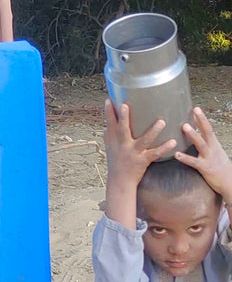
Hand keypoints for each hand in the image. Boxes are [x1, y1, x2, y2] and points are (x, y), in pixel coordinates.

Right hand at [103, 100, 175, 227]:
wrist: (120, 181)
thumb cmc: (115, 161)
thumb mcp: (110, 146)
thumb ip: (111, 133)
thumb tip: (109, 119)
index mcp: (113, 140)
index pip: (109, 124)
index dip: (108, 112)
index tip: (108, 100)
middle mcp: (122, 145)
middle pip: (122, 129)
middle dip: (123, 117)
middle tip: (125, 105)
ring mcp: (133, 152)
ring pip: (143, 140)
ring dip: (153, 131)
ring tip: (162, 121)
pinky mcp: (143, 160)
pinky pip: (155, 153)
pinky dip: (164, 147)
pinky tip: (173, 141)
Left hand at [175, 108, 231, 202]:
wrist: (229, 182)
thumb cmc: (218, 165)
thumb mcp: (214, 151)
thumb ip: (205, 142)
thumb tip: (194, 133)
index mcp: (213, 144)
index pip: (208, 128)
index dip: (202, 118)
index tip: (196, 108)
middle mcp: (212, 148)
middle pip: (207, 131)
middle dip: (202, 120)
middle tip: (195, 110)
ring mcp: (209, 157)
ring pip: (201, 144)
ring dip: (193, 135)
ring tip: (185, 126)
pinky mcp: (205, 168)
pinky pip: (194, 162)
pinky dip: (185, 158)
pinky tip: (176, 154)